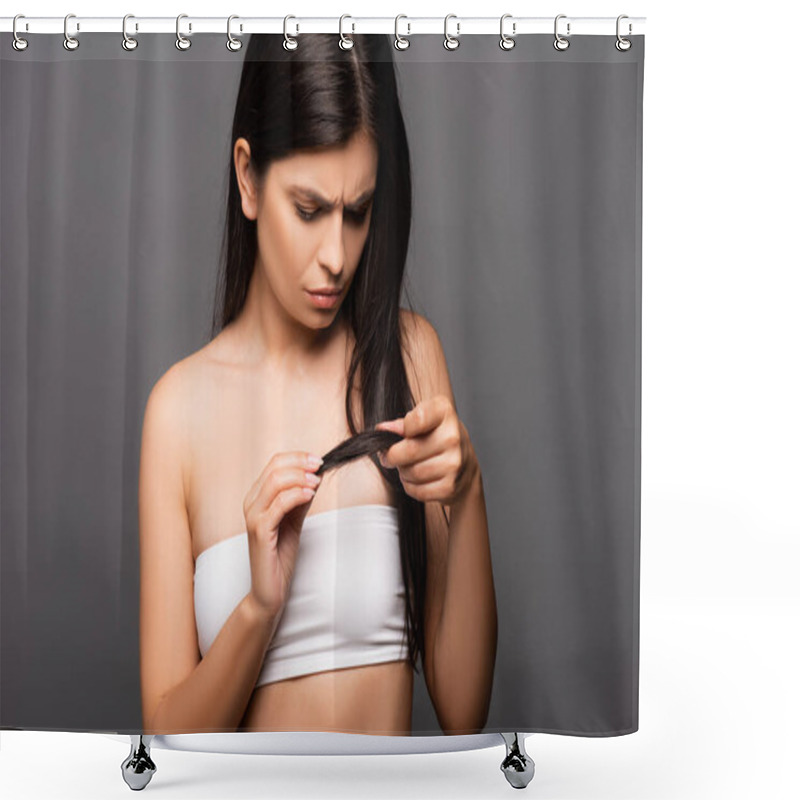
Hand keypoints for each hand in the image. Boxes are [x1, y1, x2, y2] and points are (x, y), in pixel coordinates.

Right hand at [242, 451, 323, 616]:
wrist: (269, 589)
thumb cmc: (280, 555)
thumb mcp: (295, 519)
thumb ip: (301, 498)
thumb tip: (317, 474)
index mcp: (257, 497)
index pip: (274, 463)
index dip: (298, 457)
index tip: (319, 460)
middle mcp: (251, 503)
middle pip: (274, 468)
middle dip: (301, 463)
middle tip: (320, 466)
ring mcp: (253, 517)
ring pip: (274, 482)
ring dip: (300, 477)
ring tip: (317, 482)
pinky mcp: (259, 531)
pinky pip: (277, 505)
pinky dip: (296, 496)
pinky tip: (310, 495)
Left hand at [375, 394, 477, 505]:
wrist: (466, 466)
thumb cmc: (439, 437)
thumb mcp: (424, 420)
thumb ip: (403, 423)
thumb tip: (383, 429)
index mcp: (443, 412)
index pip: (416, 420)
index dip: (402, 429)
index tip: (401, 433)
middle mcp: (452, 436)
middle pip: (408, 451)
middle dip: (392, 456)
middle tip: (390, 456)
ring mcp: (453, 463)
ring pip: (410, 472)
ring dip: (403, 472)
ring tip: (408, 466)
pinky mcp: (450, 486)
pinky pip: (417, 491)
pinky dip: (411, 487)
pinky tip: (418, 479)